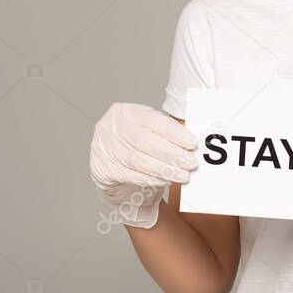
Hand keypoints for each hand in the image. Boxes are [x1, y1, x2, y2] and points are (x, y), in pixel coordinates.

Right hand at [89, 102, 198, 228]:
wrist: (112, 163)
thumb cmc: (137, 144)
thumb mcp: (150, 131)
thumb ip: (167, 133)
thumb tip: (191, 143)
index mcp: (125, 111)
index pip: (152, 120)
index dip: (174, 133)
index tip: (192, 143)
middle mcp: (110, 127)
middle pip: (144, 141)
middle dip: (171, 154)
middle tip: (190, 163)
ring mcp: (102, 148)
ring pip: (138, 160)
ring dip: (164, 170)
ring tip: (182, 174)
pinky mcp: (100, 168)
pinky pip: (130, 175)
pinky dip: (150, 179)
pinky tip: (165, 180)